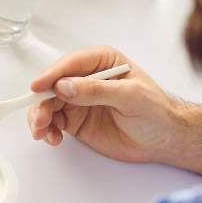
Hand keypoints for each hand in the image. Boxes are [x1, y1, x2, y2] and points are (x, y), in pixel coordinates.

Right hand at [27, 47, 180, 164]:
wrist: (163, 140)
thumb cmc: (156, 112)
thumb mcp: (130, 96)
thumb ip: (96, 90)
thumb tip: (64, 86)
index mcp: (102, 62)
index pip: (70, 64)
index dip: (51, 75)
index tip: (37, 87)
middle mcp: (85, 78)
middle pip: (52, 85)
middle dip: (42, 102)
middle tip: (41, 119)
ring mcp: (78, 100)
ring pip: (48, 104)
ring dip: (40, 117)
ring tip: (43, 132)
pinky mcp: (74, 120)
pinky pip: (52, 121)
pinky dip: (46, 129)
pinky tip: (52, 138)